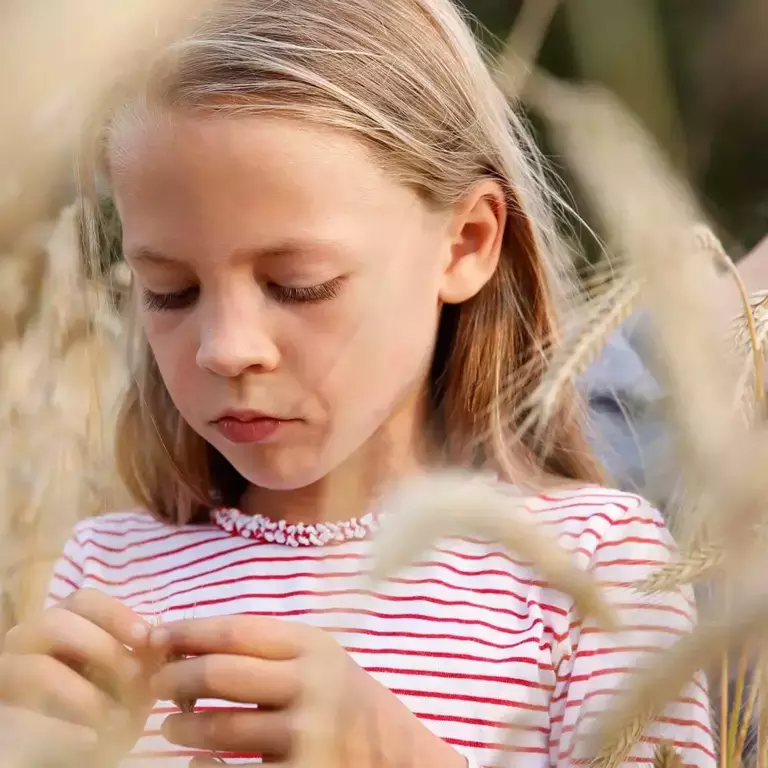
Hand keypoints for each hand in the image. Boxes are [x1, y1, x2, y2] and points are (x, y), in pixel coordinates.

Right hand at [0, 588, 155, 766]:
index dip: (116, 614)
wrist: (76, 755)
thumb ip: (145, 662)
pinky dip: (61, 729)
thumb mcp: (132, 688)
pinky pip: (20, 718)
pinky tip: (89, 741)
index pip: (83, 600)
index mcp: (61, 625)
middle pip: (57, 623)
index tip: (146, 637)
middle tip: (136, 678)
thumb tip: (160, 641)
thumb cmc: (105, 715)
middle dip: (104, 648)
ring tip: (117, 720)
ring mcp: (4, 679)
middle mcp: (25, 643)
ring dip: (86, 695)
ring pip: (38, 669)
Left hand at [149, 616, 466, 767]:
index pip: (235, 629)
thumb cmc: (341, 698)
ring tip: (171, 726)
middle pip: (220, 673)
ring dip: (181, 726)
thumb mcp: (315, 658)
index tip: (154, 637)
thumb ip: (264, 648)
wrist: (394, 753)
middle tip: (155, 686)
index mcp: (312, 646)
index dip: (187, 631)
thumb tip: (185, 642)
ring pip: (220, 727)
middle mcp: (310, 684)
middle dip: (175, 679)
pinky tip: (197, 763)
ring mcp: (306, 734)